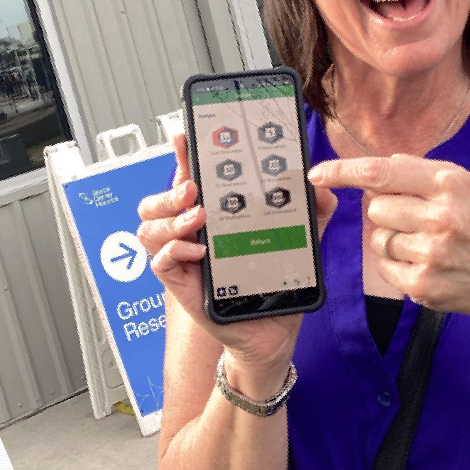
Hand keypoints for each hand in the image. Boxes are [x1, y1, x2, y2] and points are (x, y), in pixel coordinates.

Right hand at [136, 132, 337, 372]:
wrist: (272, 333)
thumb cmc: (275, 286)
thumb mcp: (297, 244)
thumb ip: (310, 215)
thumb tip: (320, 189)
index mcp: (213, 218)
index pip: (189, 179)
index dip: (181, 156)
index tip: (184, 135)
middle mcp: (191, 234)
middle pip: (155, 202)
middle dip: (168, 190)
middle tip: (193, 188)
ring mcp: (183, 259)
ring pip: (149, 228)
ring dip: (170, 219)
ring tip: (198, 218)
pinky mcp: (182, 285)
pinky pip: (160, 262)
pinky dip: (174, 251)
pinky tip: (197, 252)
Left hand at [310, 155, 469, 319]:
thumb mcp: (465, 185)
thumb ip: (421, 171)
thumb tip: (381, 166)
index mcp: (450, 184)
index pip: (382, 173)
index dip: (343, 171)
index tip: (316, 173)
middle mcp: (441, 216)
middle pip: (375, 207)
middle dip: (389, 213)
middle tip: (420, 221)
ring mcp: (430, 253)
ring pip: (378, 238)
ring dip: (394, 240)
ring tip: (427, 244)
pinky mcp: (421, 283)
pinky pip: (383, 265)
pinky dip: (397, 264)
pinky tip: (424, 264)